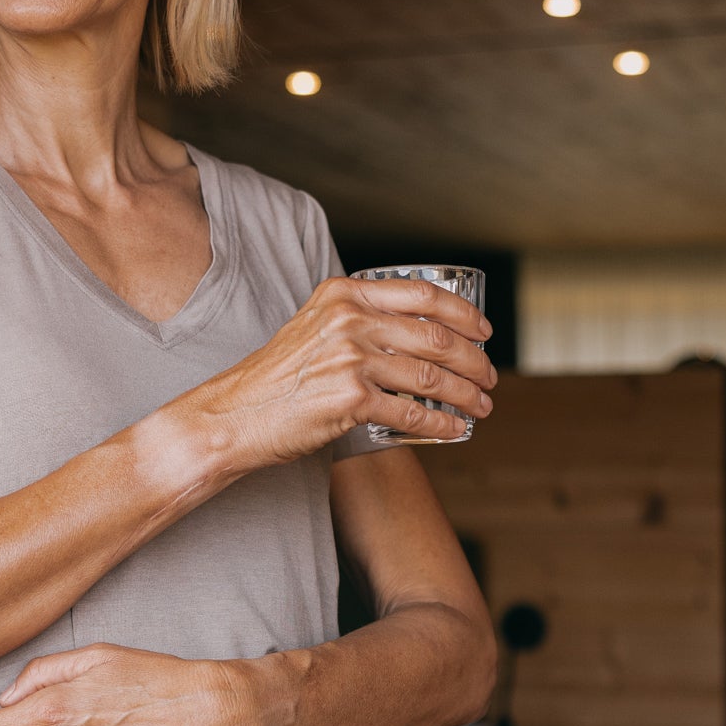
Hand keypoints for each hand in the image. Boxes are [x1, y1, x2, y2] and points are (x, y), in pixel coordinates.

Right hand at [177, 275, 495, 472]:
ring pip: (431, 377)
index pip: (423, 295)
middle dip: (474, 361)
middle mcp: (350, 321)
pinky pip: (412, 413)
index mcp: (345, 295)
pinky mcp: (350, 400)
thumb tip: (415, 332)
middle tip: (489, 377)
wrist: (235, 415)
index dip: (464, 314)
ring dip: (466, 395)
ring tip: (482, 406)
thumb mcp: (314, 326)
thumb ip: (356, 319)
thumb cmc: (276, 378)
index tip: (484, 332)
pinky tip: (453, 430)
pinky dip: (441, 425)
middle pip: (436, 337)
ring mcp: (351, 359)